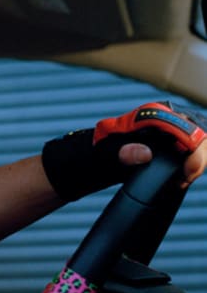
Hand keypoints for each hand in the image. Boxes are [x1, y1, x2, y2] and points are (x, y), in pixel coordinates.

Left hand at [42, 102, 206, 200]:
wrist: (95, 159)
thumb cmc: (99, 152)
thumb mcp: (105, 154)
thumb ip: (122, 153)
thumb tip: (144, 154)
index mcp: (149, 114)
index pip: (184, 125)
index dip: (193, 148)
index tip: (187, 172)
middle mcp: (164, 119)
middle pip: (197, 132)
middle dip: (199, 155)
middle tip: (186, 177)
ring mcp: (170, 132)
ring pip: (198, 141)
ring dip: (197, 160)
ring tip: (184, 178)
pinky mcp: (172, 144)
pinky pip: (192, 150)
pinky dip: (193, 163)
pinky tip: (183, 177)